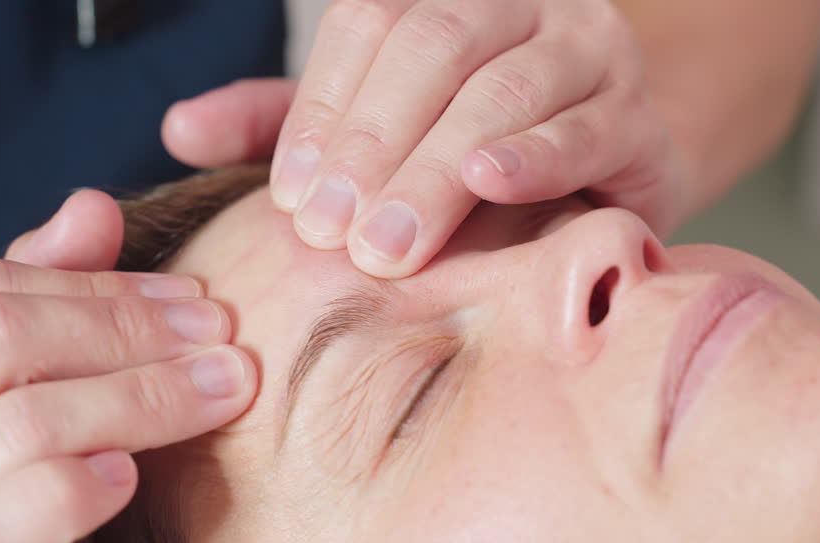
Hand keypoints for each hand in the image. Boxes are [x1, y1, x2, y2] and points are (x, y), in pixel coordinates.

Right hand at [0, 193, 256, 542]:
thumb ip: (51, 308)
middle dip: (128, 328)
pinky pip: (25, 510)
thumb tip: (90, 207)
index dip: (99, 283)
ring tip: (227, 391)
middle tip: (225, 338)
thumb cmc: (33, 524)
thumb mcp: (38, 404)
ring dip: (145, 396)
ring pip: (22, 418)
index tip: (197, 298)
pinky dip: (93, 481)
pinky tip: (139, 476)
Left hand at [162, 0, 687, 277]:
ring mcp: (589, 53)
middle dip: (374, 143)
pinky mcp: (639, 121)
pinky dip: (536, 157)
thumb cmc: (473, 157)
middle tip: (331, 233)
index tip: (291, 197)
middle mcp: (522, 7)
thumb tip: (180, 130)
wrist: (606, 179)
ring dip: (436, 168)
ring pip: (504, 90)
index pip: (373, 23)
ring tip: (387, 241)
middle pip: (437, 46)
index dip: (325, 106)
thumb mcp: (371, 134)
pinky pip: (587, 130)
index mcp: (450, 0)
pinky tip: (489, 184)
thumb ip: (284, 125)